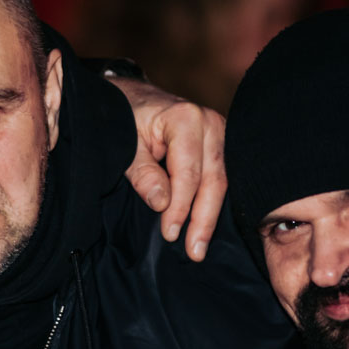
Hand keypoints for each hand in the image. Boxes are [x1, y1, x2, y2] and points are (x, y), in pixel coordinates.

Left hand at [106, 75, 226, 260]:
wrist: (132, 97)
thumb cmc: (126, 117)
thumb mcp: (125, 143)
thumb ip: (142, 172)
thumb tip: (162, 203)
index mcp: (186, 118)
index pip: (189, 173)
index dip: (181, 207)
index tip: (170, 234)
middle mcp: (211, 123)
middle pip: (214, 179)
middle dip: (203, 219)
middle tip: (194, 251)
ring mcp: (221, 133)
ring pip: (223, 181)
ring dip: (211, 215)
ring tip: (200, 246)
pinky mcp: (221, 144)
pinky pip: (223, 176)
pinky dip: (214, 202)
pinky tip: (207, 225)